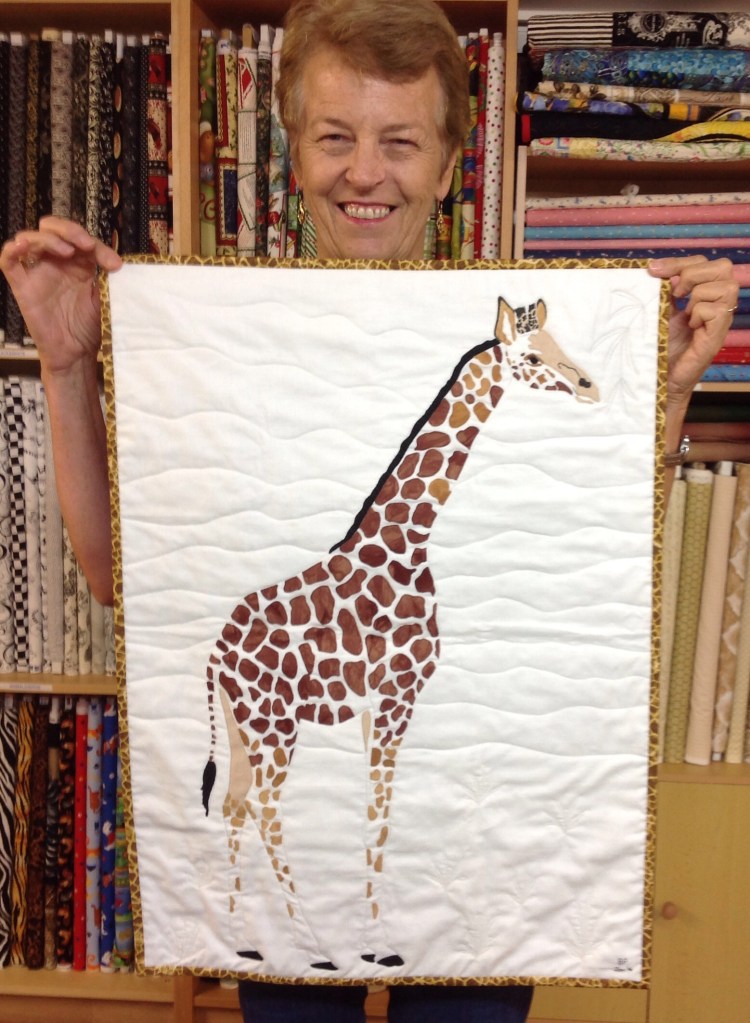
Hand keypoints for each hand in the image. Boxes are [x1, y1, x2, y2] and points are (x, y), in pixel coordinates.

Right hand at [0, 216, 121, 374]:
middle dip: (69, 230)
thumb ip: (107, 278)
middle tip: (87, 245)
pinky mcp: (22, 286)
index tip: (114, 265)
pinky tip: (23, 246)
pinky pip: (8, 261)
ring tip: (67, 251)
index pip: (82, 240)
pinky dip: (11, 249)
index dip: (98, 246)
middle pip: (52, 229)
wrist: (76, 354)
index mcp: (77, 264)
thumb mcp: (104, 298)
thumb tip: (118, 261)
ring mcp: (37, 273)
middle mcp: (56, 264)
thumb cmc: (89, 328)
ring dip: (49, 238)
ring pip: (31, 238)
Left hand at [648, 254, 738, 415]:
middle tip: (674, 293)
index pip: (702, 262)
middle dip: (692, 273)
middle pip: (723, 266)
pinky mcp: (717, 336)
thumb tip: (655, 268)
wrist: (658, 379)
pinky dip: (699, 313)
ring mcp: (720, 320)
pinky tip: (690, 326)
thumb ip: (662, 290)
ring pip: (725, 286)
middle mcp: (717, 304)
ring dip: (698, 294)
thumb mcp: (658, 311)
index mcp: (703, 294)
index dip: (679, 262)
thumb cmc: (658, 347)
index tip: (652, 270)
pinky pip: (717, 309)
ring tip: (684, 313)